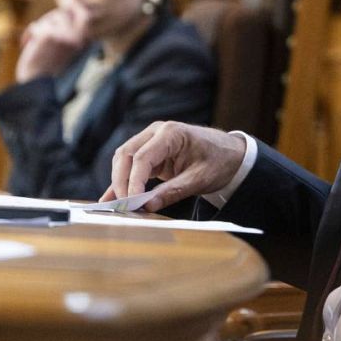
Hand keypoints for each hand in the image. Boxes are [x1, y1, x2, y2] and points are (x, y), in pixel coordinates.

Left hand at [14, 3, 87, 82]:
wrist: (37, 84)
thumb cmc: (48, 64)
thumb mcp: (63, 44)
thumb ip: (65, 27)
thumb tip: (67, 1)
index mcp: (84, 39)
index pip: (83, 13)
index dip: (74, 4)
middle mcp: (78, 36)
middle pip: (62, 14)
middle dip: (49, 22)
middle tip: (40, 36)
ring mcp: (64, 35)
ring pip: (48, 20)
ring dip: (39, 30)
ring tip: (36, 44)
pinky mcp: (49, 36)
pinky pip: (37, 26)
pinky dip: (30, 35)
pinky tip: (28, 45)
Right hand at [103, 121, 245, 210]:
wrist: (231, 154)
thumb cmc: (218, 162)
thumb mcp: (199, 179)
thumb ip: (173, 191)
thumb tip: (147, 206)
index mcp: (171, 133)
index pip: (142, 157)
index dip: (134, 181)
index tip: (132, 202)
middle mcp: (156, 132)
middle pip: (126, 155)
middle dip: (121, 182)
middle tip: (123, 207)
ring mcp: (151, 141)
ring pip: (124, 160)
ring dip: (118, 182)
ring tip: (117, 206)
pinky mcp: (150, 153)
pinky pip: (131, 166)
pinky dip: (122, 182)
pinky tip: (110, 199)